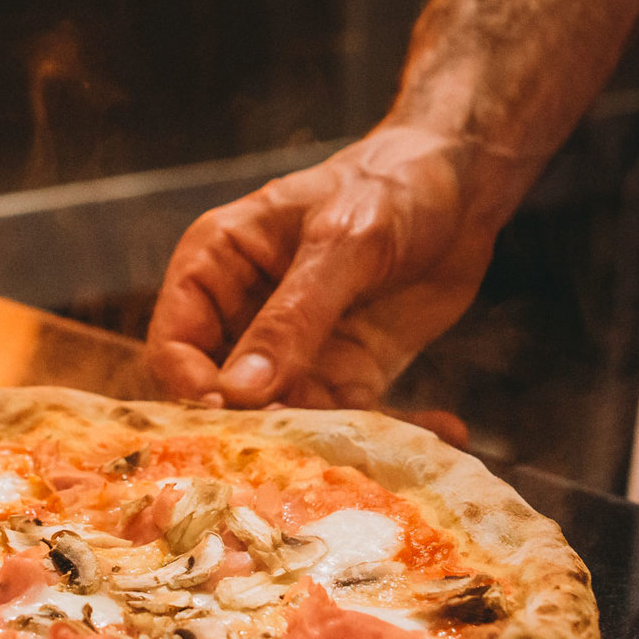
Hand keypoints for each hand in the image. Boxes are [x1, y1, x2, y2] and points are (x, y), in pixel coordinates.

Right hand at [145, 127, 506, 444]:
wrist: (464, 184)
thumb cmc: (391, 185)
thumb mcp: (343, 242)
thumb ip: (293, 316)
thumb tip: (240, 391)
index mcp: (217, 264)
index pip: (174, 340)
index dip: (189, 384)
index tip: (226, 416)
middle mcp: (245, 314)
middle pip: (222, 393)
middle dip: (257, 427)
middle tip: (300, 455)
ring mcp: (297, 350)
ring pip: (287, 416)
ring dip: (328, 440)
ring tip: (378, 449)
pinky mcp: (349, 373)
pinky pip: (353, 418)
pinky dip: (391, 430)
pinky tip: (447, 425)